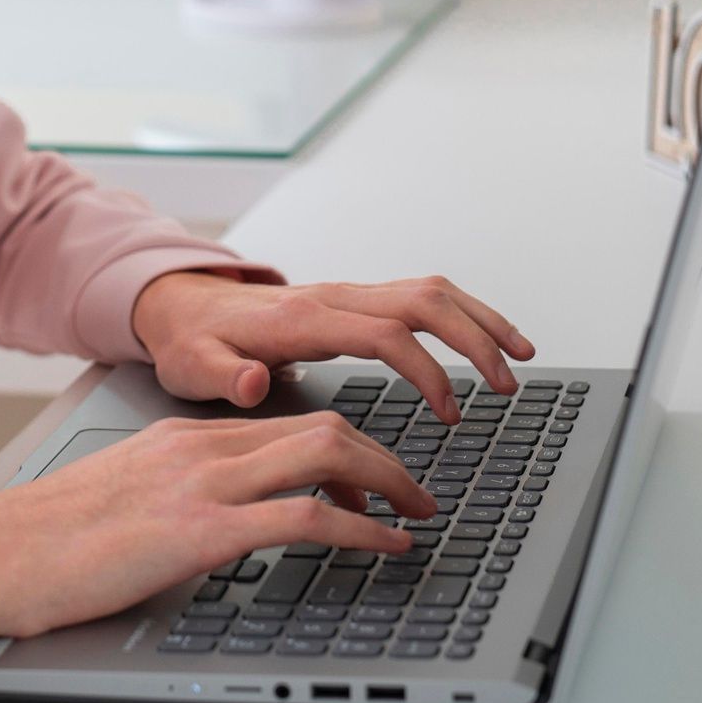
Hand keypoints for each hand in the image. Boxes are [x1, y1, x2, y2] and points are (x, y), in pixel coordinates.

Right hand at [0, 410, 437, 641]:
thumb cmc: (50, 541)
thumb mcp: (127, 500)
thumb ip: (177, 497)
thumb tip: (218, 524)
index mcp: (182, 440)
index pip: (285, 423)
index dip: (346, 448)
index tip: (374, 479)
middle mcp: (199, 449)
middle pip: (319, 425)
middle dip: (383, 455)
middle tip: (417, 492)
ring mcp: (201, 484)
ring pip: (323, 452)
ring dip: (386, 481)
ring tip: (417, 513)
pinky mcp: (201, 530)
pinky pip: (304, 515)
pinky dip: (361, 526)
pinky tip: (386, 544)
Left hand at [130, 271, 536, 421]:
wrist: (180, 303)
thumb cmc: (189, 340)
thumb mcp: (191, 367)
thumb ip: (221, 376)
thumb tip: (250, 382)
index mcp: (301, 319)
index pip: (384, 334)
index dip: (427, 370)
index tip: (451, 412)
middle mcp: (332, 298)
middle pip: (422, 301)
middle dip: (474, 338)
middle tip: (509, 385)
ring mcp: (346, 294)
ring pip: (429, 291)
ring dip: (479, 320)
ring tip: (521, 358)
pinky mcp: (354, 301)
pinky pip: (420, 297)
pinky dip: (461, 316)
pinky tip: (487, 342)